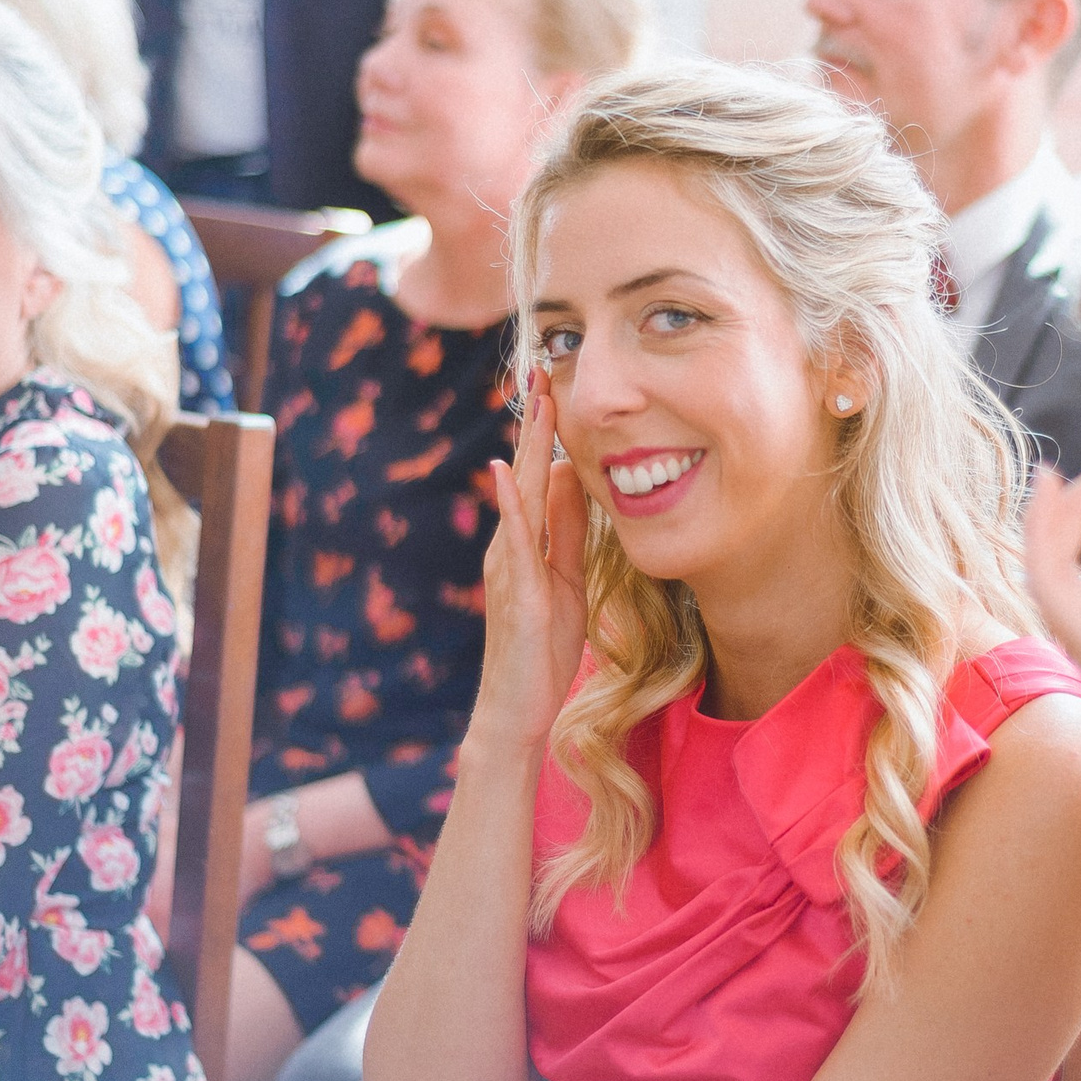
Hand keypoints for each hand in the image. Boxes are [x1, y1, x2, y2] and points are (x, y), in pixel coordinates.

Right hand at [469, 369, 586, 756]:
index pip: (538, 476)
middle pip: (525, 473)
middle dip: (536, 423)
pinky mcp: (517, 590)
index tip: (558, 386)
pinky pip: (515, 538)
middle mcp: (510, 546)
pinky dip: (512, 500)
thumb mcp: (567, 580)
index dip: (547, 433)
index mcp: (526, 543)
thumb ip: (567, 532)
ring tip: (536, 401)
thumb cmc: (542, 651)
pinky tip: (509, 469)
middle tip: (544, 369)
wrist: (516, 711)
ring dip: (527, 446)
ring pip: (519, 494)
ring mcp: (509, 566)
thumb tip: (572, 477)